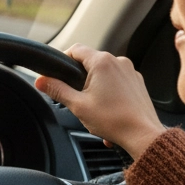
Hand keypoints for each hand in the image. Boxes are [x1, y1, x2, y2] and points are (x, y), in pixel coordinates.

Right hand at [34, 45, 165, 159]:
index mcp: (102, 62)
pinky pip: (117, 82)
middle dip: (80, 79)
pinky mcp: (138, 82)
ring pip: (104, 73)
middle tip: (76, 98)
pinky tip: (108, 112)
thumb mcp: (78, 105)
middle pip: (90, 62)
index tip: (58, 73)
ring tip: (94, 110)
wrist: (143, 135)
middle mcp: (118, 61)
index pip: (76, 49)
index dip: (63, 59)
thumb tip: (40, 81)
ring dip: (96, 88)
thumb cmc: (114, 120)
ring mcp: (130, 71)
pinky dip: (110, 94)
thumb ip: (57, 89)